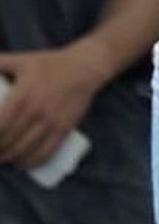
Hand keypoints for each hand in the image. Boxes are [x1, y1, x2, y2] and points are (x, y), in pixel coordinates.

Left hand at [0, 42, 108, 168]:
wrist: (85, 68)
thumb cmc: (50, 64)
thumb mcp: (21, 60)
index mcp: (22, 95)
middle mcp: (36, 111)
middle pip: (8, 140)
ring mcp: (51, 121)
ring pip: (24, 149)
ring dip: (8, 158)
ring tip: (1, 157)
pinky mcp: (64, 128)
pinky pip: (46, 151)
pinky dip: (31, 162)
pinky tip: (22, 163)